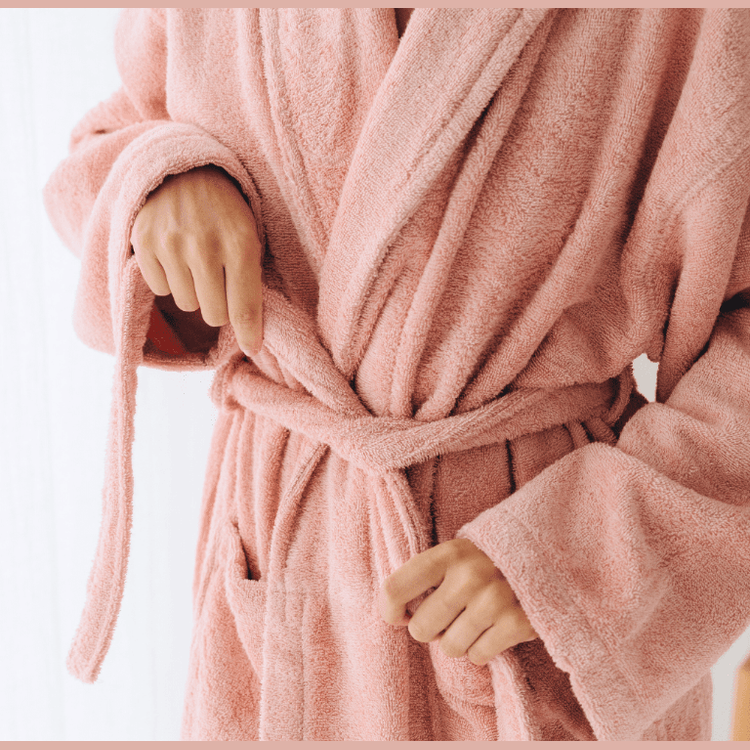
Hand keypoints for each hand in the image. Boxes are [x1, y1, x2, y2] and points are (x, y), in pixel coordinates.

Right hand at [131, 165, 263, 355]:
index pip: (244, 307)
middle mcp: (205, 246)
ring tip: (197, 264)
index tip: (251, 348)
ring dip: (194, 292)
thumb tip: (251, 338)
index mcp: (240, 245)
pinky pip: (160, 288)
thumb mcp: (250, 237)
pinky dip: (169, 279)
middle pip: (213, 314)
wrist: (185, 171)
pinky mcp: (144, 242)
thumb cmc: (226, 212)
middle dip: (219, 307)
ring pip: (187, 304)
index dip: (249, 334)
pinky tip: (176, 257)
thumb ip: (251, 281)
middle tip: (220, 285)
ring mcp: (172, 244)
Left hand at [378, 538, 538, 664]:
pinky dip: (483, 648)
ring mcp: (495, 600)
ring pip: (449, 648)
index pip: (394, 588)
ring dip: (460, 640)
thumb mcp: (458, 554)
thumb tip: (398, 613)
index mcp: (448, 553)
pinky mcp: (518, 624)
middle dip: (432, 629)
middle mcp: (469, 575)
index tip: (399, 616)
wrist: (548, 554)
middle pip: (420, 629)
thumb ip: (428, 575)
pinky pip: (478, 656)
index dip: (389, 610)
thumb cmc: (489, 559)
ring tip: (476, 619)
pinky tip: (495, 627)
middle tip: (451, 615)